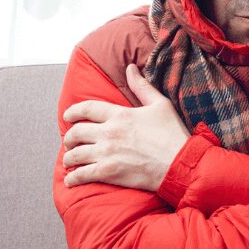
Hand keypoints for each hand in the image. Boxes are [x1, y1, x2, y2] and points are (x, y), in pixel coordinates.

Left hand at [62, 63, 190, 191]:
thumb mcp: (161, 104)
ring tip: (69, 160)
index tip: (67, 116)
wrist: (181, 163)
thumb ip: (142, 87)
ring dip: (69, 157)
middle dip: (69, 137)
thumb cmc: (174, 135)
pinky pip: (82, 174)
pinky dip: (73, 178)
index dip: (73, 111)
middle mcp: (110, 132)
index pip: (87, 108)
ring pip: (76, 154)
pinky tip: (70, 180)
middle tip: (69, 141)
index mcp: (120, 115)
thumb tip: (131, 68)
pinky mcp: (110, 173)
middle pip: (77, 132)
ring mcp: (108, 153)